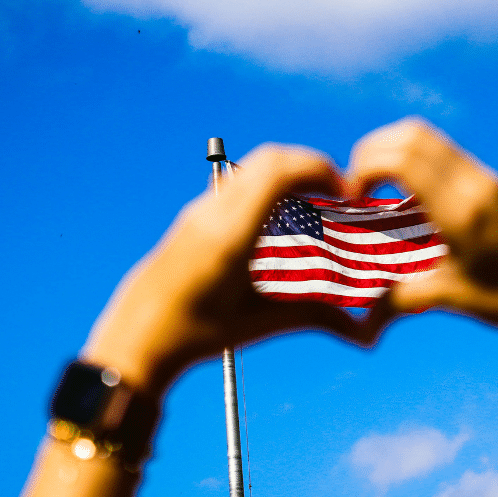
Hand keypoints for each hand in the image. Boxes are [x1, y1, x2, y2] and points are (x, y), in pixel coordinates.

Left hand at [82, 145, 365, 395]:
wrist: (135, 338)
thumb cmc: (194, 335)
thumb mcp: (258, 324)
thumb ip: (314, 318)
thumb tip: (362, 333)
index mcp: (230, 234)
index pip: (279, 171)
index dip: (319, 169)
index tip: (345, 191)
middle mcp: (212, 212)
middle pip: (270, 158)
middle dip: (311, 166)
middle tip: (337, 192)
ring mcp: (199, 210)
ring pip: (253, 167)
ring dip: (289, 173)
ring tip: (314, 205)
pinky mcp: (193, 216)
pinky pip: (239, 183)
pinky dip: (269, 186)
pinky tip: (281, 221)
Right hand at [346, 118, 497, 341]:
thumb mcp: (453, 298)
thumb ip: (403, 300)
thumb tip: (363, 320)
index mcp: (462, 211)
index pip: (404, 158)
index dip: (366, 166)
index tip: (354, 197)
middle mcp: (475, 184)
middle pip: (411, 134)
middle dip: (372, 151)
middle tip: (358, 186)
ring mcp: (486, 178)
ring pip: (427, 136)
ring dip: (393, 150)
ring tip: (378, 187)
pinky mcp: (492, 181)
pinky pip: (443, 151)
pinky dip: (414, 158)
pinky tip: (408, 195)